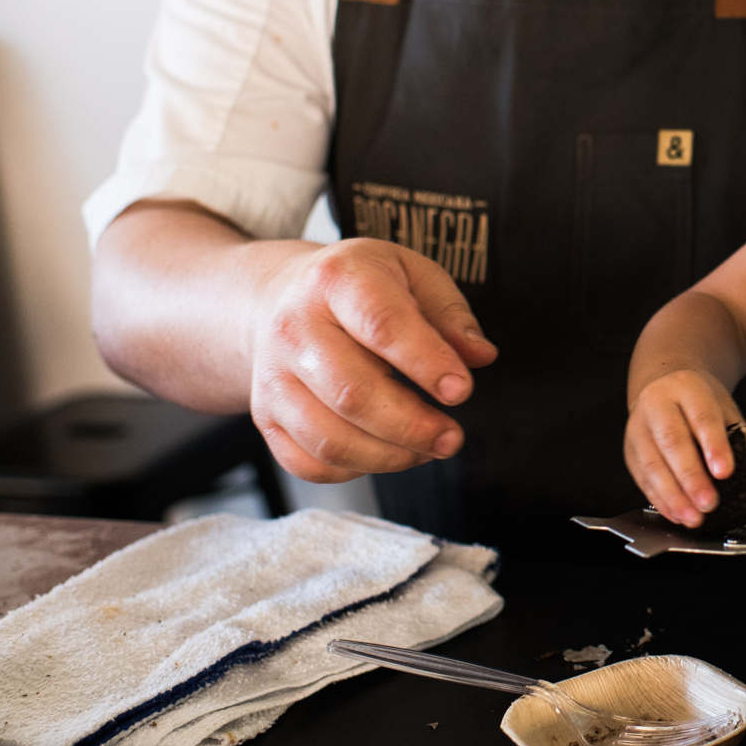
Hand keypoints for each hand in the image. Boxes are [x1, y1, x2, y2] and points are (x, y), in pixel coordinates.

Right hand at [249, 239, 495, 482]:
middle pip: (352, 393)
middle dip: (412, 426)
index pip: (381, 324)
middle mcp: (294, 328)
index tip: (461, 390)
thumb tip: (480, 355)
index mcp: (337, 280)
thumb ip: (450, 313)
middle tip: (451, 437)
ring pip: (329, 439)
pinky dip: (354, 471)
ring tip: (426, 448)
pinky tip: (385, 453)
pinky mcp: (265, 416)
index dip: (426, 362)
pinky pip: (308, 462)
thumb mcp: (411, 274)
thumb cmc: (357, 287)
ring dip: (389, 456)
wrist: (279, 298)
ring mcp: (273, 377)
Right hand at [625, 370, 745, 527]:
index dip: (714, 446)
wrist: (666, 387)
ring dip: (674, 496)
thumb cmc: (698, 402)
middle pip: (672, 441)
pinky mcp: (629, 451)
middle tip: (709, 502)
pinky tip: (677, 513)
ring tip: (693, 516)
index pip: (702, 417)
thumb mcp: (726, 410)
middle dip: (691, 477)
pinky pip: (642, 479)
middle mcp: (657, 404)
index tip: (725, 472)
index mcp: (687, 388)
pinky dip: (660, 500)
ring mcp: (638, 427)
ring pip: (652, 464)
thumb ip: (745, 443)